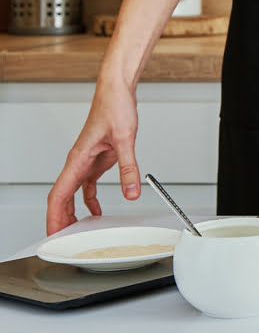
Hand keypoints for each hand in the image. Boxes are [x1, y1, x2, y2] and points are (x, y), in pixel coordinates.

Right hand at [46, 80, 140, 234]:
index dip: (54, 216)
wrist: (117, 92)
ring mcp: (87, 161)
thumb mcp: (125, 139)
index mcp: (77, 159)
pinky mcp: (97, 159)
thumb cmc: (114, 108)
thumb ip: (128, 167)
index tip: (54, 233)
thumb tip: (131, 191)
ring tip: (76, 231)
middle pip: (62, 197)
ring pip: (73, 193)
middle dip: (60, 219)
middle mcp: (78, 162)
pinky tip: (97, 211)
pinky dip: (90, 199)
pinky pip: (89, 185)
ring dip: (73, 212)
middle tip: (62, 240)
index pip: (59, 194)